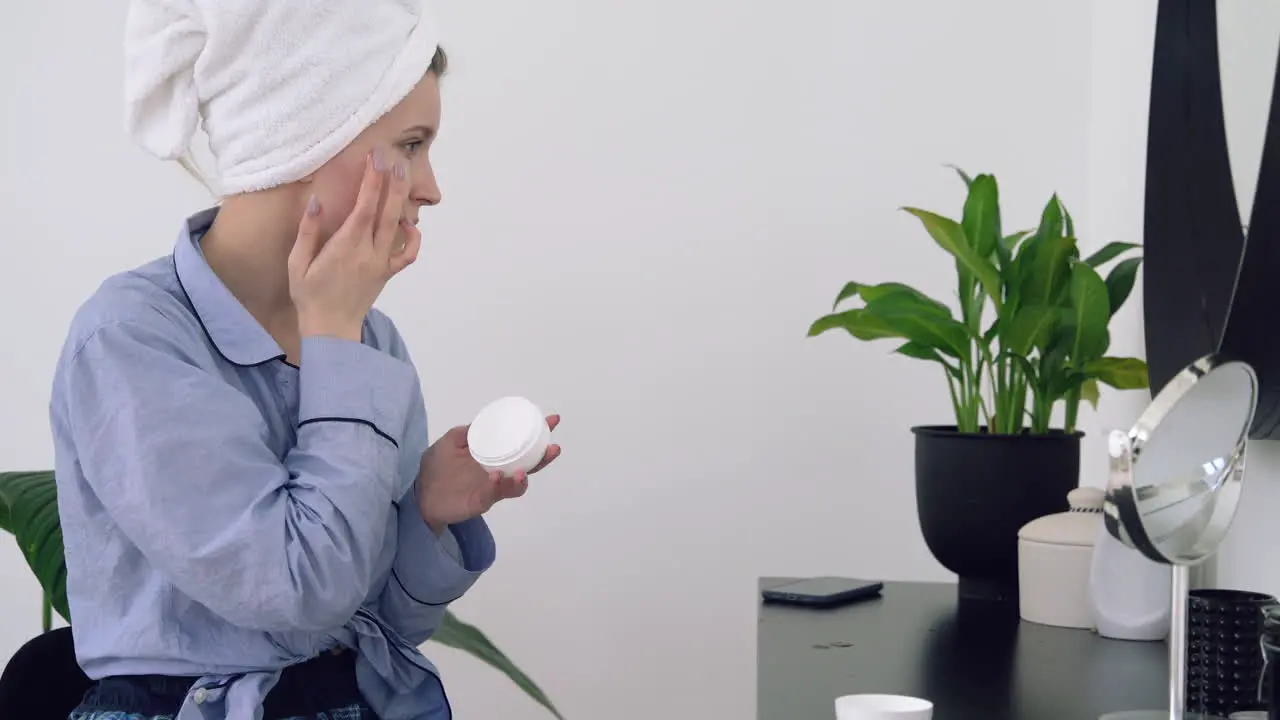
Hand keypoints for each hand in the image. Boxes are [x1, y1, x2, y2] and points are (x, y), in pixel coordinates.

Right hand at [289, 150, 420, 341]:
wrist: (331, 329)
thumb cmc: (309, 295)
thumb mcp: (297, 263)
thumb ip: (308, 231)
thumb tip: (316, 201)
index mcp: (346, 247)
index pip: (365, 207)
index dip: (372, 181)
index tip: (375, 159)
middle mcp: (369, 252)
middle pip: (387, 211)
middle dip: (391, 182)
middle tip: (394, 159)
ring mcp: (382, 263)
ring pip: (398, 228)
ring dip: (401, 201)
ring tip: (402, 177)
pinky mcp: (387, 274)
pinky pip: (407, 255)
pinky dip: (413, 237)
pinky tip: (407, 222)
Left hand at [415, 415, 561, 533]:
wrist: (421, 494)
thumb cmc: (436, 468)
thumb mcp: (450, 442)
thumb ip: (467, 432)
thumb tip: (483, 421)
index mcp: (494, 455)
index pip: (520, 443)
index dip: (537, 432)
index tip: (551, 420)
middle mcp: (499, 471)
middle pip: (529, 465)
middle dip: (543, 456)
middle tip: (553, 447)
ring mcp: (492, 487)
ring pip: (517, 484)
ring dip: (524, 477)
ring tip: (523, 471)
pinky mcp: (481, 501)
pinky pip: (493, 494)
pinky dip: (497, 485)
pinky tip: (495, 476)